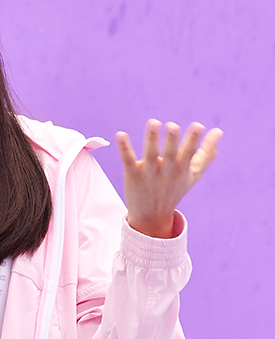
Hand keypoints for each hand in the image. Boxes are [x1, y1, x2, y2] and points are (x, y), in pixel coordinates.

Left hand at [116, 119, 222, 237]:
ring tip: (153, 122)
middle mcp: (166, 170)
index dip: (194, 140)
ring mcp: (149, 172)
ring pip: (150, 154)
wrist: (152, 216)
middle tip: (173, 126)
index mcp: (182, 169)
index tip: (198, 126)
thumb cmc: (175, 190)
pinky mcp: (132, 174)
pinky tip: (121, 134)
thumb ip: (206, 154)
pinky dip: (124, 148)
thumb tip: (219, 131)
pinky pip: (128, 159)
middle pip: (170, 153)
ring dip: (152, 138)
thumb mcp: (193, 174)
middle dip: (172, 140)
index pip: (189, 152)